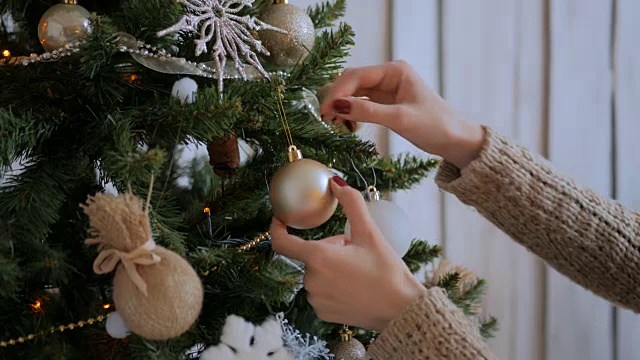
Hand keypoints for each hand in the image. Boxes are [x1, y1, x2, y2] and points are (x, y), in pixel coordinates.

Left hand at [270, 176, 425, 331]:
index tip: (281, 218)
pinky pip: (320, 291)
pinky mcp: (322, 313)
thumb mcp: (369, 232)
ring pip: (316, 273)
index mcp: (319, 258)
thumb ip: (351, 203)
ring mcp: (315, 299)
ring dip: (330, 266)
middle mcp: (311, 280)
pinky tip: (354, 287)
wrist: (401, 310)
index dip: (277, 228)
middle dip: (328, 248)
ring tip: (357, 270)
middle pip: (310, 255)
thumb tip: (335, 182)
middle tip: (353, 250)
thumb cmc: (387, 271)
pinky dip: (332, 285)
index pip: (282, 242)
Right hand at [320, 61, 484, 167]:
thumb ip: (367, 112)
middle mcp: (388, 76)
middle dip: (337, 99)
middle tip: (324, 119)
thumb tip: (337, 106)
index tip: (324, 109)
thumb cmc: (435, 126)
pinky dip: (351, 115)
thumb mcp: (400, 119)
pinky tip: (348, 127)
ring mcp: (386, 90)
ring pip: (353, 94)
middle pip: (351, 82)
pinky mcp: (385, 104)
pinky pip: (360, 105)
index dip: (337, 92)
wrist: (456, 140)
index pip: (357, 76)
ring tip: (334, 125)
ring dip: (342, 108)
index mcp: (394, 71)